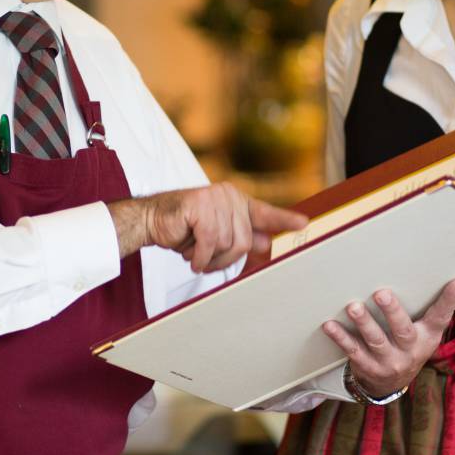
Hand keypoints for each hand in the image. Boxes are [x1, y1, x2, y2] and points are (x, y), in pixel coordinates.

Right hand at [109, 184, 307, 273]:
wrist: (151, 221)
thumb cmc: (183, 229)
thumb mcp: (215, 235)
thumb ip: (240, 236)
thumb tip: (265, 243)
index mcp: (235, 201)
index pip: (264, 213)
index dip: (284, 220)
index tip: (304, 223)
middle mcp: (228, 196)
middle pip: (244, 242)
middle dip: (223, 257)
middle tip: (204, 256)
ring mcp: (214, 199)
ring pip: (226, 244)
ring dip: (208, 258)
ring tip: (193, 249)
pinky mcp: (199, 206)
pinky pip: (209, 242)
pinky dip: (199, 256)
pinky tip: (189, 252)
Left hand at [322, 278, 454, 397]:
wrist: (390, 384)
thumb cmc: (407, 346)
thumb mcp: (423, 333)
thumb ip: (426, 310)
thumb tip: (439, 275)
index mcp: (426, 337)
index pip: (440, 317)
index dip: (449, 300)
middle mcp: (409, 350)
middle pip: (402, 330)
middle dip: (392, 311)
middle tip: (381, 292)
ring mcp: (388, 361)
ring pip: (375, 341)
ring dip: (364, 322)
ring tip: (353, 307)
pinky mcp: (368, 367)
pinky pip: (353, 351)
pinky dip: (341, 338)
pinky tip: (330, 325)